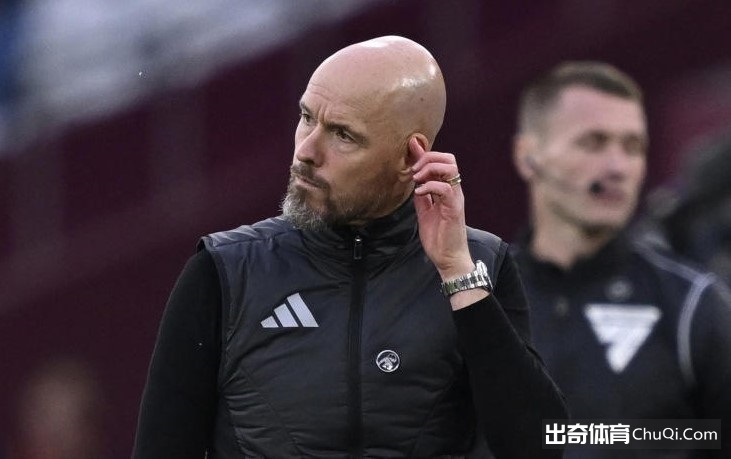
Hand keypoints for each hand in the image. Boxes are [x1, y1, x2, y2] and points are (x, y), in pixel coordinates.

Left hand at [410, 137, 473, 280]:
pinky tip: (420, 192)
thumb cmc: (438, 237)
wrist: (447, 258)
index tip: (411, 149)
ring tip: (417, 179)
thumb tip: (414, 179)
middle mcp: (454, 191)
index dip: (426, 153)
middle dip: (429, 157)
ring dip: (430, 168)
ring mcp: (455, 198)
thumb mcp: (424, 211)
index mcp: (447, 190)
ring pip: (450, 169)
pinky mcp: (454, 209)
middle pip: (449, 159)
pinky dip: (430, 186)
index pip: (442, 162)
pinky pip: (446, 188)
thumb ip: (422, 195)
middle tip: (414, 169)